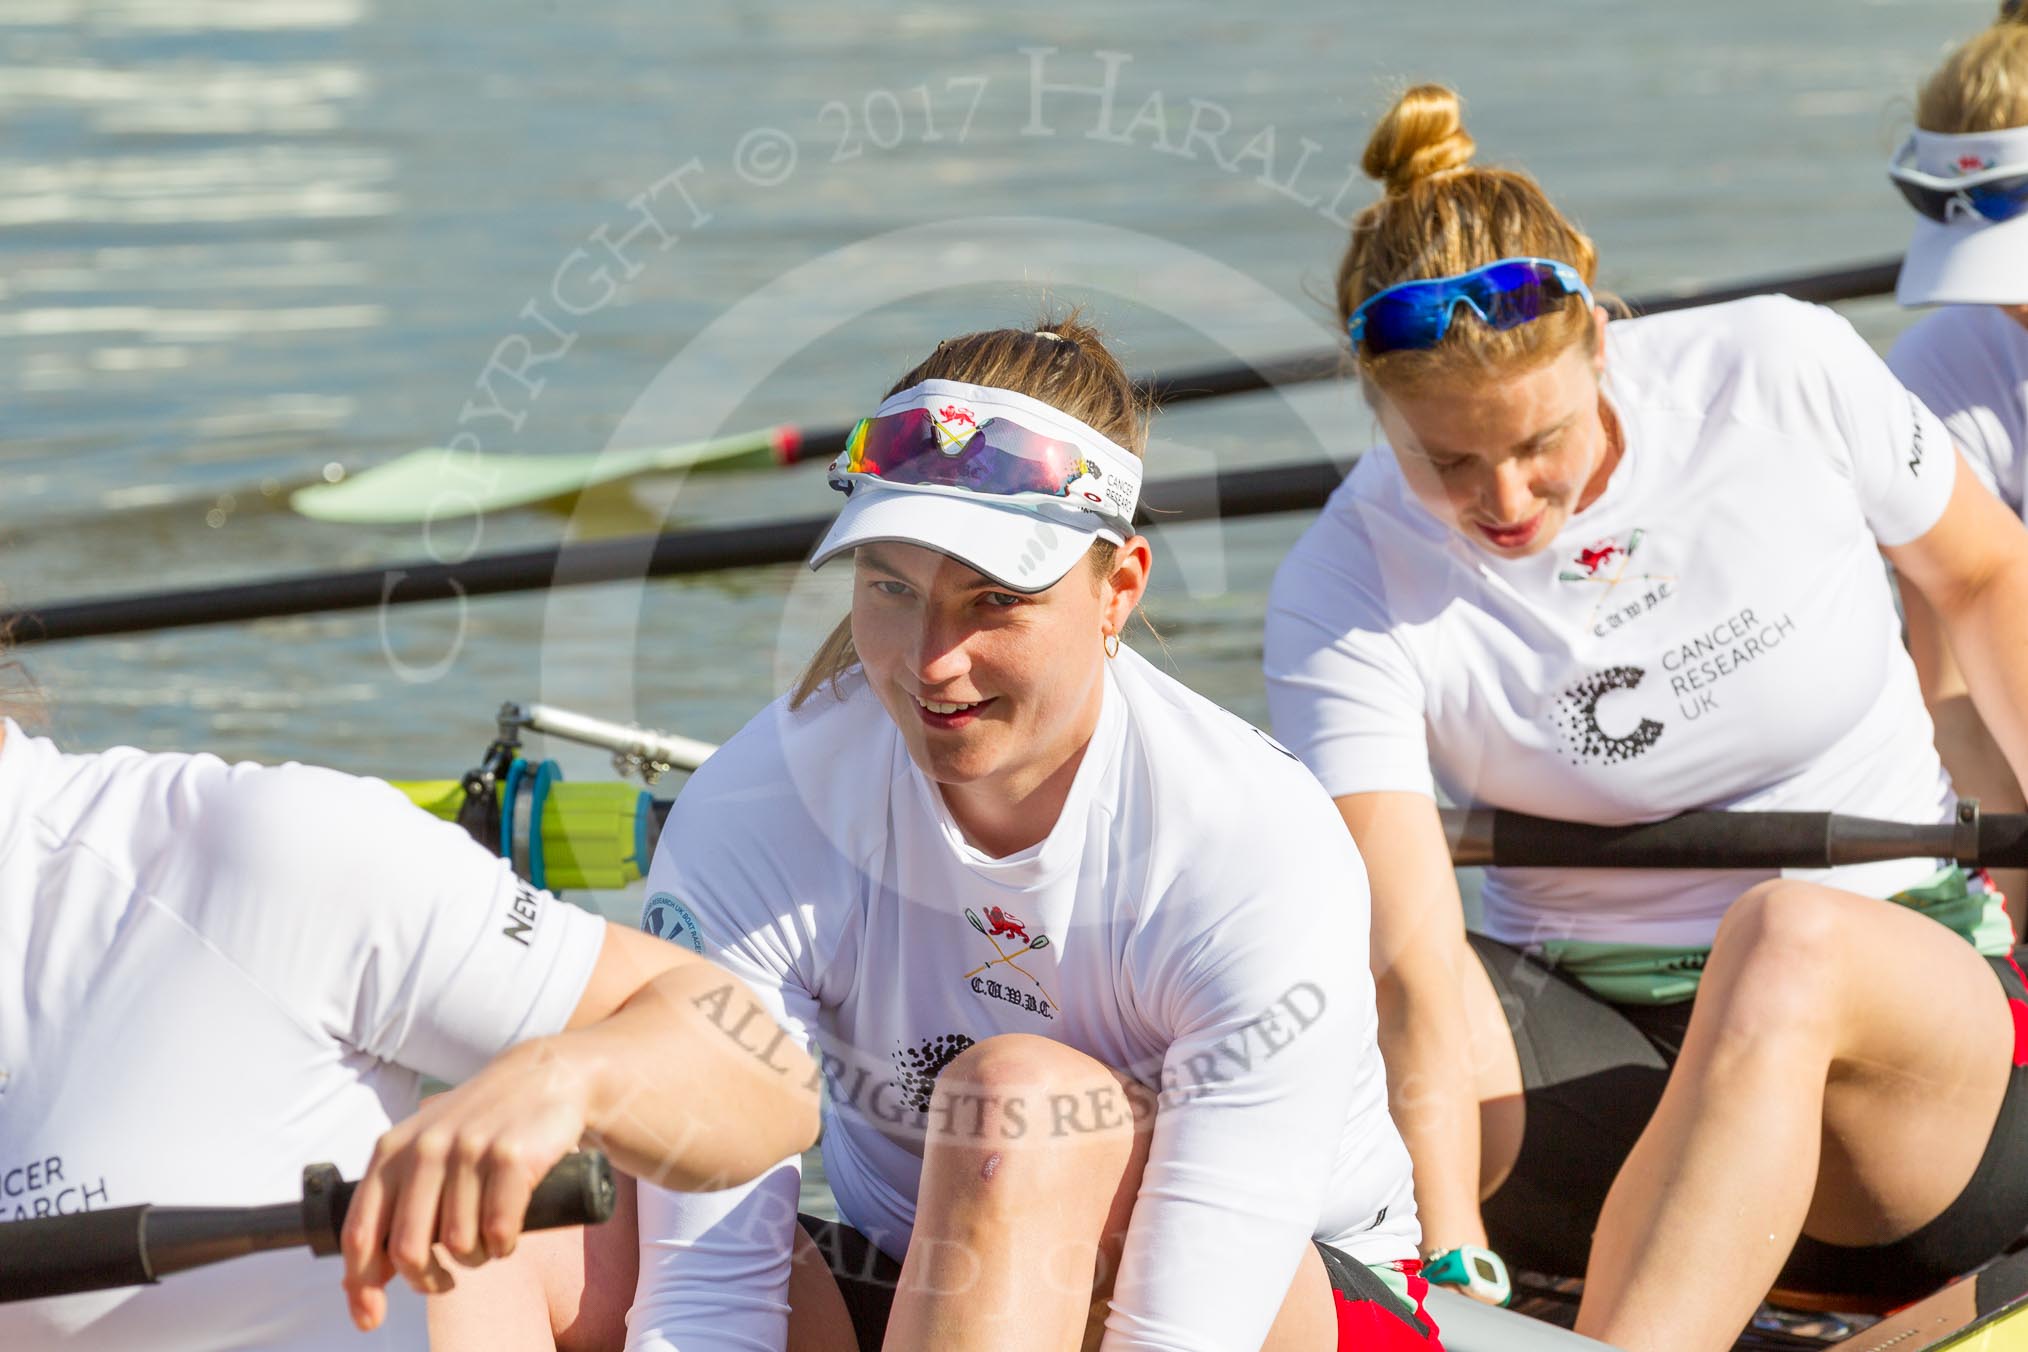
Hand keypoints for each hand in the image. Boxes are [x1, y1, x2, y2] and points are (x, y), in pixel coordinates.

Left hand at [340, 1037, 593, 1331]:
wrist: (544, 1077)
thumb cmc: (479, 1126)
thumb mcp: (425, 1152)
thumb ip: (393, 1204)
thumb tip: (358, 1284)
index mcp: (392, 1151)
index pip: (361, 1232)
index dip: (361, 1284)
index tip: (369, 1318)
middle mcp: (425, 1149)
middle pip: (409, 1250)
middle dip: (428, 1280)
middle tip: (445, 1280)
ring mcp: (468, 1151)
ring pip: (460, 1246)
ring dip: (477, 1258)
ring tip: (488, 1239)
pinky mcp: (510, 1156)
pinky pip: (500, 1231)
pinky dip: (505, 1245)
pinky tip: (510, 1233)